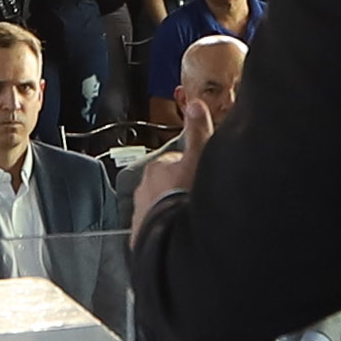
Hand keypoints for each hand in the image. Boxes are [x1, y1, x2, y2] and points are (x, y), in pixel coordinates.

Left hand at [131, 99, 212, 240]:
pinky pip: (153, 229)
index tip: (200, 176)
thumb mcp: (198, 158)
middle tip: (196, 199)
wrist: (172, 235)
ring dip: (170, 211)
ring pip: (159, 207)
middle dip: (177, 191)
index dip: (190, 169)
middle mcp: (143, 188)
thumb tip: (195, 105)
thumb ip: (198, 132)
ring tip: (188, 220)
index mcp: (157, 168)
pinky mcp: (140, 235)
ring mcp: (140, 213)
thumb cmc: (185, 195)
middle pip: (165, 185)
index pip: (175, 162)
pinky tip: (177, 234)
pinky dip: (163, 230)